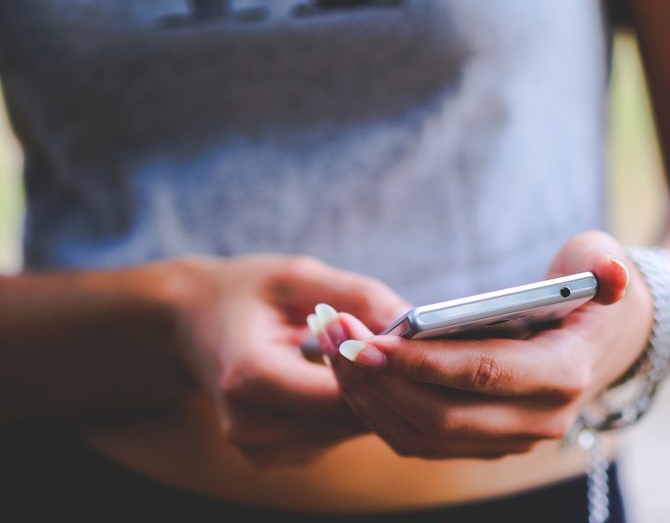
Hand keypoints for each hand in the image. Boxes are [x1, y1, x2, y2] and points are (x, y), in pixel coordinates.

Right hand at [169, 255, 408, 466]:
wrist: (189, 321)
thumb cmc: (247, 291)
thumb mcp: (298, 275)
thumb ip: (357, 296)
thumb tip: (416, 320)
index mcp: (249, 376)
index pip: (338, 393)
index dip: (383, 370)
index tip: (416, 344)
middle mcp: (248, 423)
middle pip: (346, 417)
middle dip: (386, 384)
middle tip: (416, 349)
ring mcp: (258, 448)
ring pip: (346, 431)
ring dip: (373, 397)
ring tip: (384, 356)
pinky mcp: (270, 457)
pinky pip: (332, 435)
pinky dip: (350, 407)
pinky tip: (354, 376)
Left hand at [320, 231, 651, 459]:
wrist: (606, 340)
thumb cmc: (589, 291)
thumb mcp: (602, 260)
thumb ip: (604, 264)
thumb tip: (610, 272)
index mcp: (564, 375)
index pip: (482, 375)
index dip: (420, 363)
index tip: (366, 341)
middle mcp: (539, 421)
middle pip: (441, 416)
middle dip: (379, 380)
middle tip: (334, 338)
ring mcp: (511, 440)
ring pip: (423, 436)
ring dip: (369, 398)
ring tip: (331, 350)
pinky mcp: (484, 445)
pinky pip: (420, 441)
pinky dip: (380, 412)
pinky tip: (352, 373)